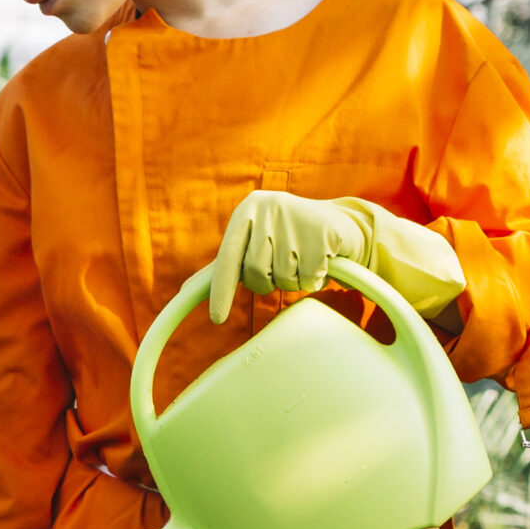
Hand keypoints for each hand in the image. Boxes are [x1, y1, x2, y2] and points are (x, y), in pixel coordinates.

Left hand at [207, 191, 464, 327]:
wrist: (343, 224)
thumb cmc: (288, 238)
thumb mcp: (253, 243)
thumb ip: (224, 265)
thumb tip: (187, 289)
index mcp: (246, 210)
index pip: (227, 258)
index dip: (221, 291)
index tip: (217, 320)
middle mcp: (268, 208)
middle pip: (255, 273)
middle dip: (268, 282)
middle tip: (283, 267)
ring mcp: (296, 217)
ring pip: (282, 278)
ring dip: (293, 281)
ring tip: (302, 260)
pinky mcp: (322, 231)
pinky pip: (308, 277)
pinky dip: (314, 278)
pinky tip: (320, 260)